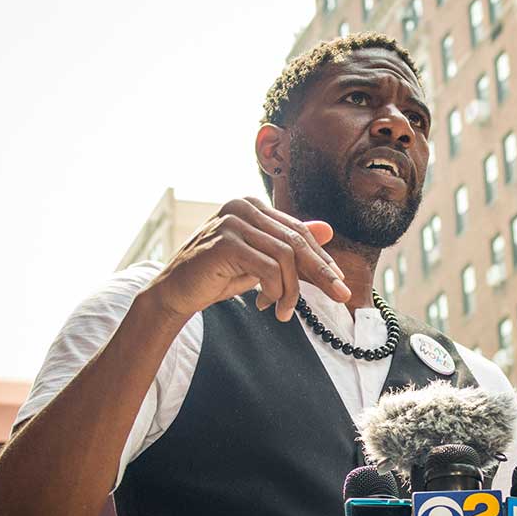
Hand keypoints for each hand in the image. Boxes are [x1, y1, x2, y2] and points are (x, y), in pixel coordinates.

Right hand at [144, 197, 349, 321]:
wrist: (176, 292)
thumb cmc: (218, 275)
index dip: (321, 258)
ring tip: (284, 310)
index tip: (339, 281)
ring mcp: (232, 221)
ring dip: (291, 289)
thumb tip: (328, 229)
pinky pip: (267, 267)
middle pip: (296, 241)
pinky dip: (275, 290)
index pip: (298, 231)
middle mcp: (242, 206)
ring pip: (285, 256)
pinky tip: (267, 304)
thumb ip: (290, 244)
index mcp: (252, 205)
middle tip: (340, 296)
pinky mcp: (224, 242)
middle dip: (321, 272)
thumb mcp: (260, 259)